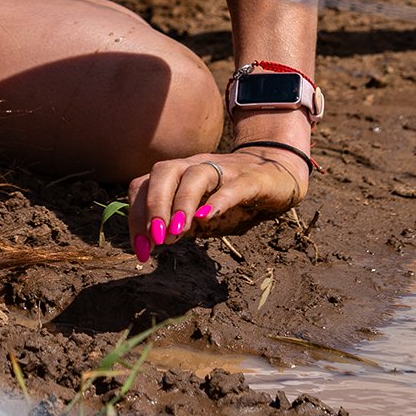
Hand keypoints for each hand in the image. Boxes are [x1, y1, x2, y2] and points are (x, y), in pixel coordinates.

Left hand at [125, 149, 306, 262]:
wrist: (279, 175)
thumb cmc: (234, 198)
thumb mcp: (200, 214)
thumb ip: (178, 223)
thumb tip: (153, 240)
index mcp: (179, 174)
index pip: (145, 185)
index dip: (136, 216)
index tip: (141, 250)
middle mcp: (196, 166)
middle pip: (164, 172)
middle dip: (153, 206)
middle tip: (155, 238)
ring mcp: (224, 169)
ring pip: (195, 175)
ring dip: (181, 204)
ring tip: (176, 232)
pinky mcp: (252, 179)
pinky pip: (233, 186)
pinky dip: (218, 201)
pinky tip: (207, 217)